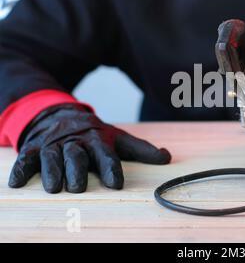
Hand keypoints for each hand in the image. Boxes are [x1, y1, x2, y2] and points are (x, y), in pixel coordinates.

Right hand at [8, 104, 170, 192]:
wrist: (61, 115)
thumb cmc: (94, 134)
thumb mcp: (118, 138)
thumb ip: (142, 149)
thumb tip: (168, 157)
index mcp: (98, 139)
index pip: (107, 155)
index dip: (111, 169)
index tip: (116, 184)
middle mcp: (76, 141)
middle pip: (77, 156)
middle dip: (77, 171)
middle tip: (78, 188)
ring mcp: (54, 144)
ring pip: (52, 157)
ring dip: (52, 171)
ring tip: (54, 188)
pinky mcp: (34, 147)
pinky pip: (26, 157)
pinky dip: (21, 169)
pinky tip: (18, 182)